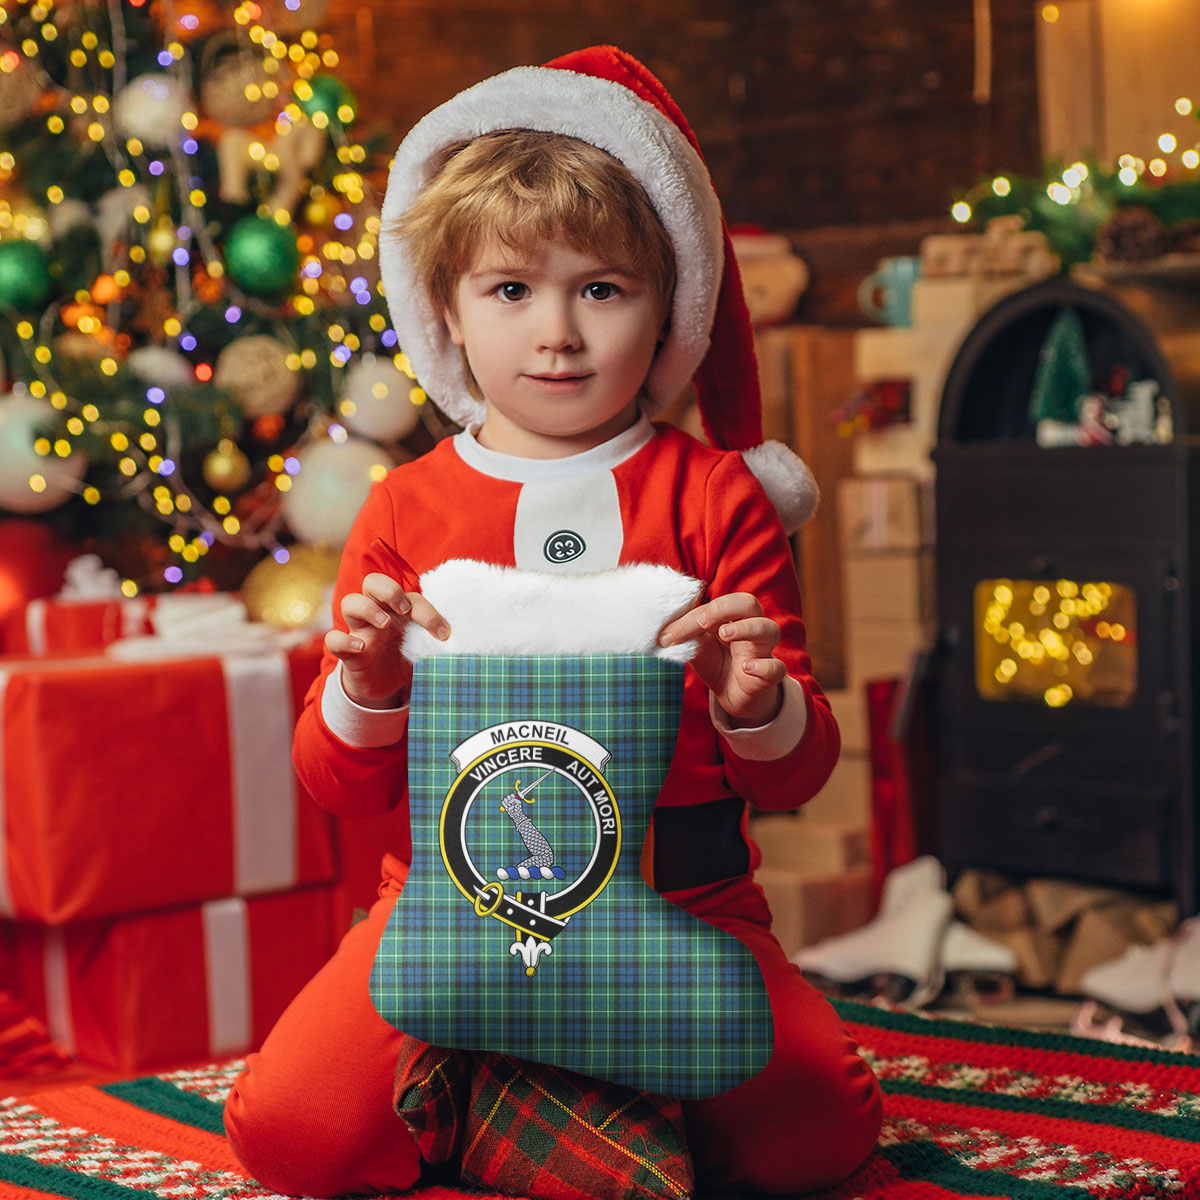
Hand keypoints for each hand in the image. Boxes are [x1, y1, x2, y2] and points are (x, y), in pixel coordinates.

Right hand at [324, 572, 448, 708]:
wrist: (384, 689)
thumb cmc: (405, 659)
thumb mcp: (423, 650)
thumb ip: (435, 643)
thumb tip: (461, 644)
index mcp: (398, 610)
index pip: (410, 596)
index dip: (428, 611)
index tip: (443, 633)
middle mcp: (377, 613)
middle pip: (373, 582)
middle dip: (389, 590)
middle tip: (404, 609)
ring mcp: (359, 630)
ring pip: (350, 602)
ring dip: (368, 608)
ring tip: (384, 624)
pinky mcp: (346, 652)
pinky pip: (333, 639)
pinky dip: (343, 640)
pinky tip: (361, 648)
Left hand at [658, 592, 785, 726]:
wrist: (734, 696)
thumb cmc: (717, 663)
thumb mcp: (697, 648)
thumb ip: (685, 636)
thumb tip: (661, 631)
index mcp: (731, 617)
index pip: (716, 604)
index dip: (692, 616)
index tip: (668, 635)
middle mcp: (750, 628)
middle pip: (749, 603)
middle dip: (724, 608)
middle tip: (702, 622)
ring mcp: (762, 651)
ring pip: (769, 629)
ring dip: (747, 628)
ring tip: (725, 634)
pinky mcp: (769, 676)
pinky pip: (776, 668)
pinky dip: (764, 666)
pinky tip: (746, 667)